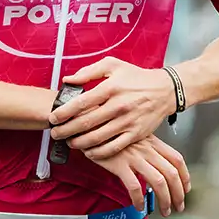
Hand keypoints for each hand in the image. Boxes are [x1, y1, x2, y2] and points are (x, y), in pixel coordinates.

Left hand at [50, 58, 177, 156]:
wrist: (165, 90)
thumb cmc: (136, 77)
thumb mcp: (113, 65)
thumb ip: (88, 72)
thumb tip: (67, 80)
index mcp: (110, 88)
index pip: (81, 103)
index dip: (63, 113)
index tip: (53, 117)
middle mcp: (118, 106)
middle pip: (85, 123)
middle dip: (66, 131)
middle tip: (55, 133)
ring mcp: (127, 122)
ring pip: (97, 138)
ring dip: (78, 143)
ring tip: (69, 142)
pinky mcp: (136, 134)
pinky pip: (113, 147)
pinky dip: (98, 152)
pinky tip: (88, 152)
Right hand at [94, 135, 190, 216]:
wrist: (90, 128)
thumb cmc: (110, 135)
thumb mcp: (134, 137)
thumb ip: (147, 149)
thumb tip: (158, 168)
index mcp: (152, 142)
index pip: (177, 159)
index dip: (185, 176)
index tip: (186, 189)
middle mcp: (146, 149)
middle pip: (171, 174)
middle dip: (178, 194)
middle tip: (178, 207)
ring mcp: (133, 157)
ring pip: (158, 181)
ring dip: (165, 200)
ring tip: (164, 211)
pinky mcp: (119, 165)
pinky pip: (134, 186)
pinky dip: (139, 199)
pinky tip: (139, 206)